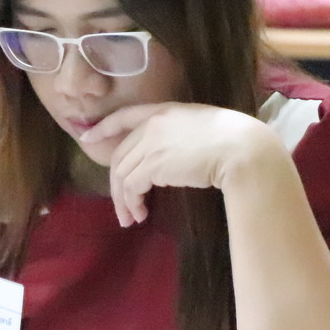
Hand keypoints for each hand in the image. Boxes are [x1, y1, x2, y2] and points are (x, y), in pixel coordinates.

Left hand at [81, 103, 280, 227]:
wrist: (241, 149)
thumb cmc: (233, 140)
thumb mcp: (201, 128)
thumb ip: (179, 136)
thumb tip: (168, 160)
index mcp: (165, 110)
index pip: (124, 116)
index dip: (104, 127)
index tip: (88, 138)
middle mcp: (152, 125)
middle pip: (120, 155)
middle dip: (116, 185)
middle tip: (123, 209)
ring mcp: (151, 144)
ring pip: (121, 174)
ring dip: (123, 200)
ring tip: (131, 219)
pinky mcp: (153, 165)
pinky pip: (131, 186)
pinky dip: (132, 202)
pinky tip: (142, 213)